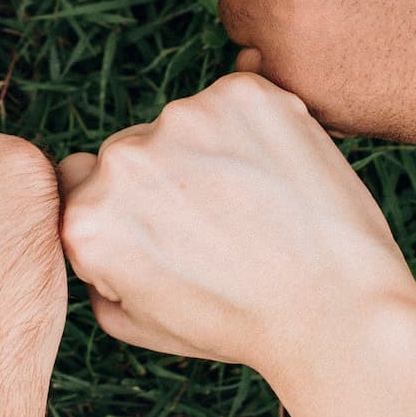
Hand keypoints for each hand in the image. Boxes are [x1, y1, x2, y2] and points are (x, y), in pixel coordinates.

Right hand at [56, 74, 415, 382]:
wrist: (335, 309)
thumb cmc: (239, 324)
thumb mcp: (138, 323)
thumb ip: (93, 273)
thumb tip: (90, 230)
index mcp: (87, 217)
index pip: (80, 184)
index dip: (124, 212)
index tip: (166, 236)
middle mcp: (123, 159)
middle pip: (130, 151)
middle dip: (165, 181)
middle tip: (220, 228)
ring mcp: (183, 118)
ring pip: (184, 125)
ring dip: (210, 153)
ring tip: (257, 207)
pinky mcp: (241, 93)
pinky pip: (234, 103)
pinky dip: (254, 130)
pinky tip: (279, 178)